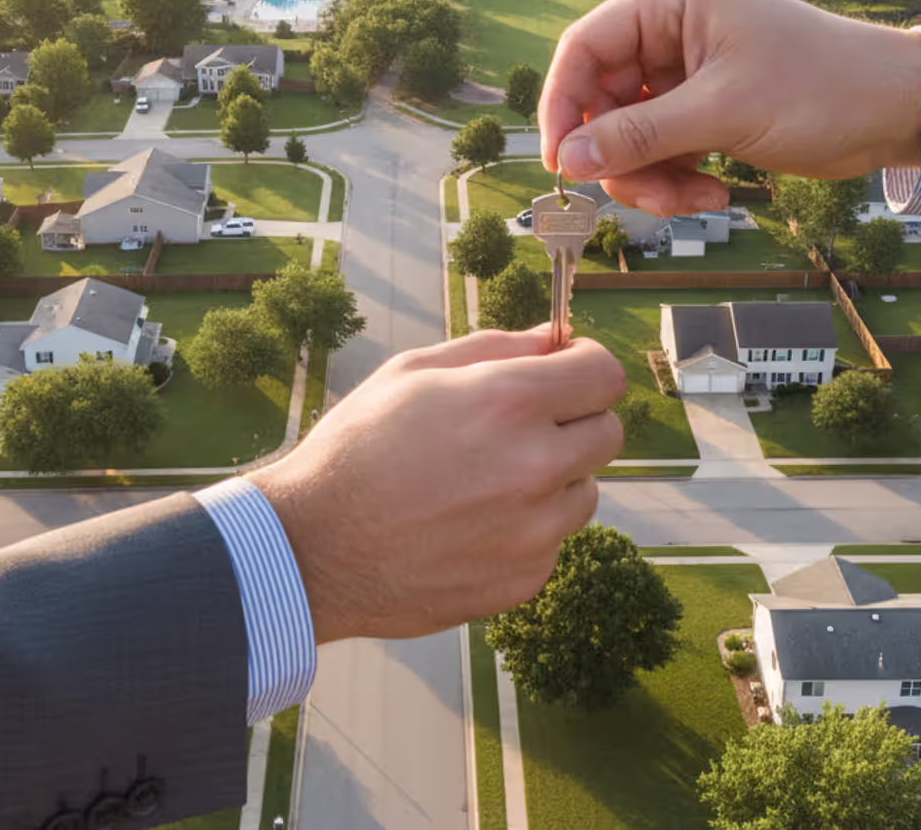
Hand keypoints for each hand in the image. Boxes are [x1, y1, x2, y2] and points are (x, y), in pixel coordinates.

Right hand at [248, 327, 623, 642]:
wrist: (312, 548)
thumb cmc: (356, 449)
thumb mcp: (413, 372)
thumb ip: (495, 348)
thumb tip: (553, 341)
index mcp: (510, 402)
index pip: (604, 375)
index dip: (586, 367)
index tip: (566, 372)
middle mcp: (535, 466)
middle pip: (608, 433)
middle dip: (576, 422)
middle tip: (525, 428)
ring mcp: (534, 530)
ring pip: (584, 492)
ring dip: (553, 482)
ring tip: (484, 484)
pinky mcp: (523, 579)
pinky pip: (551, 542)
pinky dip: (525, 531)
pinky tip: (468, 526)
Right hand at [539, 0, 920, 216]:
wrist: (897, 110)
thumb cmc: (822, 87)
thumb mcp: (723, 112)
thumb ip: (640, 135)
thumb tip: (568, 160)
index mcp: (669, 1)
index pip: (582, 49)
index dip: (562, 106)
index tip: (562, 164)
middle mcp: (670, 30)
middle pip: (602, 102)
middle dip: (622, 158)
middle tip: (651, 197)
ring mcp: (686, 73)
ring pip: (629, 135)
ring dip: (652, 179)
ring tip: (698, 201)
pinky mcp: (704, 109)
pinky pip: (661, 151)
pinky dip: (677, 180)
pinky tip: (717, 193)